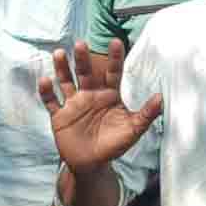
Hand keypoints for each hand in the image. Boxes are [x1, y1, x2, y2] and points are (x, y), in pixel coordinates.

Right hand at [38, 40, 162, 176]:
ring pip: (66, 82)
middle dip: (83, 59)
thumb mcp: (133, 130)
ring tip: (59, 53)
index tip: (116, 41)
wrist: (93, 164)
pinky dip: (46, 92)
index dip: (115, 58)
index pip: (113, 72)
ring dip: (62, 68)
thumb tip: (161, 98)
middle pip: (86, 73)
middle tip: (81, 44)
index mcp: (109, 95)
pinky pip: (52, 102)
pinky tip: (45, 81)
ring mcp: (74, 104)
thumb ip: (146, 114)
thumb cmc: (115, 144)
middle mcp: (90, 94)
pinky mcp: (60, 116)